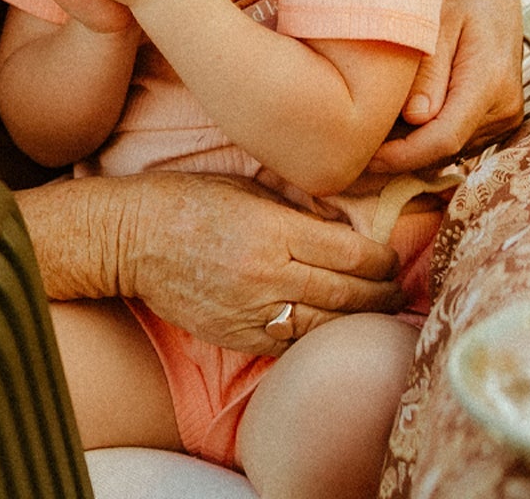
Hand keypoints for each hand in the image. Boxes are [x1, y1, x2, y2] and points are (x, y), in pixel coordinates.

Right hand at [118, 173, 402, 356]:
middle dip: (380, 293)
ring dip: (357, 319)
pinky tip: (332, 327)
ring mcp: (251, 311)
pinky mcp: (236, 336)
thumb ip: (295, 206)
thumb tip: (342, 221)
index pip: (350, 253)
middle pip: (346, 293)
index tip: (390, 257)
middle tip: (397, 289)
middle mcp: (266, 274)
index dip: (380, 259)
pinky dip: (317, 335)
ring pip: (324, 324)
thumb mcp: (245, 186)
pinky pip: (291, 343)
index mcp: (272, 230)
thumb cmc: (189, 200)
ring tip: (376, 311)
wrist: (132, 238)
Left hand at [370, 0, 524, 172]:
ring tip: (370, 126)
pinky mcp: (497, 116)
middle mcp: (504, 105)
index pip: (444, 137)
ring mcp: (504, 114)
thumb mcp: (436, 15)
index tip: (363, 156)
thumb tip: (416, 118)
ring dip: (411, 145)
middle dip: (399, 153)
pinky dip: (425, 135)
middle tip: (352, 145)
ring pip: (449, 149)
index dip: (402, 155)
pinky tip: (395, 117)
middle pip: (444, 150)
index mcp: (490, 79)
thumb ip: (428, 68)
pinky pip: (456, 137)